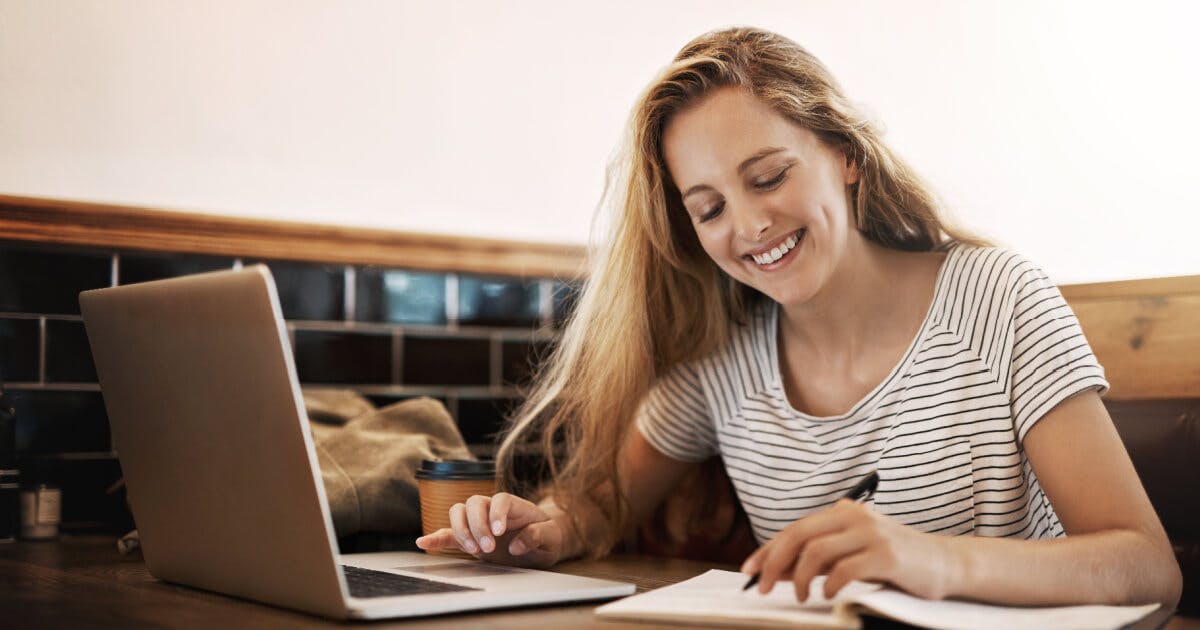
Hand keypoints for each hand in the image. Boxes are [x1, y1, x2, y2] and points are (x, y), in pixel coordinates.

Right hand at [415, 492, 564, 568]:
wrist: (543, 543)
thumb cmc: (549, 537)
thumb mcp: (552, 538)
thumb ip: (537, 536)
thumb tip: (515, 544)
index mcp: (515, 505)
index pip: (500, 499)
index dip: (497, 513)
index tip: (499, 532)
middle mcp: (493, 509)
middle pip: (474, 503)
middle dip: (477, 525)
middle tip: (487, 547)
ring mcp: (479, 521)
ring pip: (458, 513)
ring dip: (460, 530)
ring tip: (473, 551)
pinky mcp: (470, 537)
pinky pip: (448, 533)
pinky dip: (436, 538)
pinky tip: (423, 543)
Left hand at [739, 499, 960, 601]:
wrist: (944, 563)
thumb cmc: (893, 562)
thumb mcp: (850, 555)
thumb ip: (817, 560)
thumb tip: (775, 571)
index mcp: (842, 512)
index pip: (795, 529)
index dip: (768, 550)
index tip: (749, 570)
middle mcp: (854, 516)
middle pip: (799, 535)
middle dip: (774, 562)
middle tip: (761, 586)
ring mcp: (871, 533)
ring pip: (817, 551)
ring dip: (800, 577)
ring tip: (801, 595)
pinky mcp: (886, 554)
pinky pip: (845, 569)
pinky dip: (830, 584)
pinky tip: (827, 594)